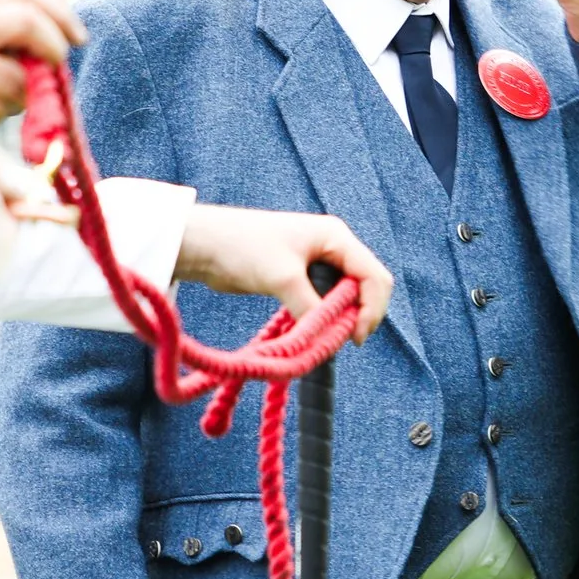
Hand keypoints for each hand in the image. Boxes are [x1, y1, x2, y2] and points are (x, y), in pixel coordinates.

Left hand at [176, 204, 392, 343]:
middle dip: (359, 315)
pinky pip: (326, 301)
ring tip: (324, 338)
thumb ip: (312, 309)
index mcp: (336, 237)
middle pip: (366, 287)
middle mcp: (333, 247)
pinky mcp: (302, 276)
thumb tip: (330, 340)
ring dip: (341, 319)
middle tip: (341, 341)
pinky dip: (324, 318)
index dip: (371, 309)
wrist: (204, 244)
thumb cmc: (242, 248)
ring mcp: (319, 261)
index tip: (353, 338)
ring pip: (347, 297)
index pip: (374, 277)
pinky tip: (314, 331)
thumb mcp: (283, 279)